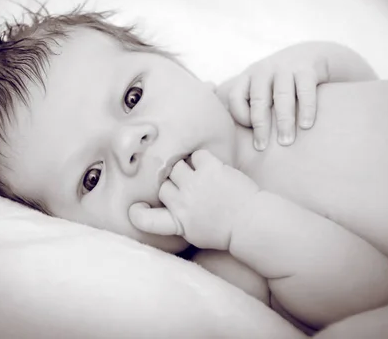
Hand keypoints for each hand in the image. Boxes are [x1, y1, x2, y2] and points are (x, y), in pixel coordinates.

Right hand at [128, 149, 259, 249]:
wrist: (252, 223)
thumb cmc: (225, 229)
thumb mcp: (194, 233)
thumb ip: (177, 218)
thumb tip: (166, 199)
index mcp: (178, 223)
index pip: (146, 220)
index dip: (138, 214)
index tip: (136, 209)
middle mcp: (183, 203)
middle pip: (162, 183)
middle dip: (173, 184)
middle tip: (189, 186)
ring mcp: (195, 184)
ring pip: (176, 166)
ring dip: (185, 169)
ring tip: (199, 175)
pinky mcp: (210, 169)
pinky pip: (196, 155)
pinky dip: (202, 160)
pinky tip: (211, 169)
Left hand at [228, 47, 329, 150]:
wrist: (312, 55)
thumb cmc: (281, 83)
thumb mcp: (261, 87)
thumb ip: (248, 105)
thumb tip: (231, 136)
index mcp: (249, 76)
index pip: (236, 97)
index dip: (240, 116)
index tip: (249, 132)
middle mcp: (265, 70)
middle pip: (259, 99)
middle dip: (260, 125)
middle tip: (262, 147)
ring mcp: (286, 67)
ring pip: (282, 97)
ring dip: (283, 121)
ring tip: (286, 142)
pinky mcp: (307, 69)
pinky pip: (305, 91)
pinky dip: (306, 109)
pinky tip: (306, 126)